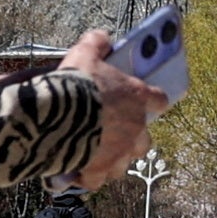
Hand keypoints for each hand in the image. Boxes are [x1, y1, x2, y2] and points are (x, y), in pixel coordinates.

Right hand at [58, 21, 167, 179]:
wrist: (58, 113)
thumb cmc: (76, 82)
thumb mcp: (85, 54)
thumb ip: (96, 43)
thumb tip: (101, 37)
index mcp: (136, 97)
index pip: (158, 99)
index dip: (155, 101)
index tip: (153, 102)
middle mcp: (134, 128)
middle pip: (144, 141)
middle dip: (133, 141)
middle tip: (116, 137)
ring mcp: (118, 152)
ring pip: (123, 164)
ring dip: (112, 161)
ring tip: (96, 157)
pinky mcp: (98, 170)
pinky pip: (97, 180)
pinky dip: (88, 178)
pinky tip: (77, 173)